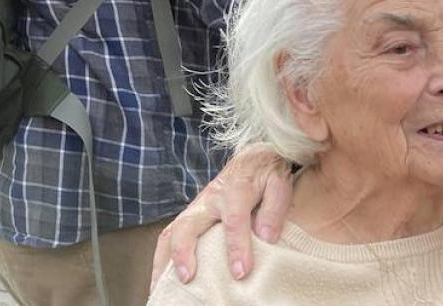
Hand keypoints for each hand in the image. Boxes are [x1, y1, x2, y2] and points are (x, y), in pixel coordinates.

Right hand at [150, 144, 292, 290]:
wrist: (253, 157)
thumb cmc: (267, 174)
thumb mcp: (279, 184)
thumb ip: (274, 209)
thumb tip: (266, 238)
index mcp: (237, 190)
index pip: (234, 220)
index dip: (236, 247)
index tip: (240, 272)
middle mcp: (211, 198)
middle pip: (188, 224)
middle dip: (184, 252)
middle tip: (187, 279)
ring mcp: (197, 206)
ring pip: (172, 231)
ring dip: (165, 259)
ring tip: (162, 285)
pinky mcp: (191, 213)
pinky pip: (171, 234)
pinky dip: (163, 256)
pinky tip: (162, 277)